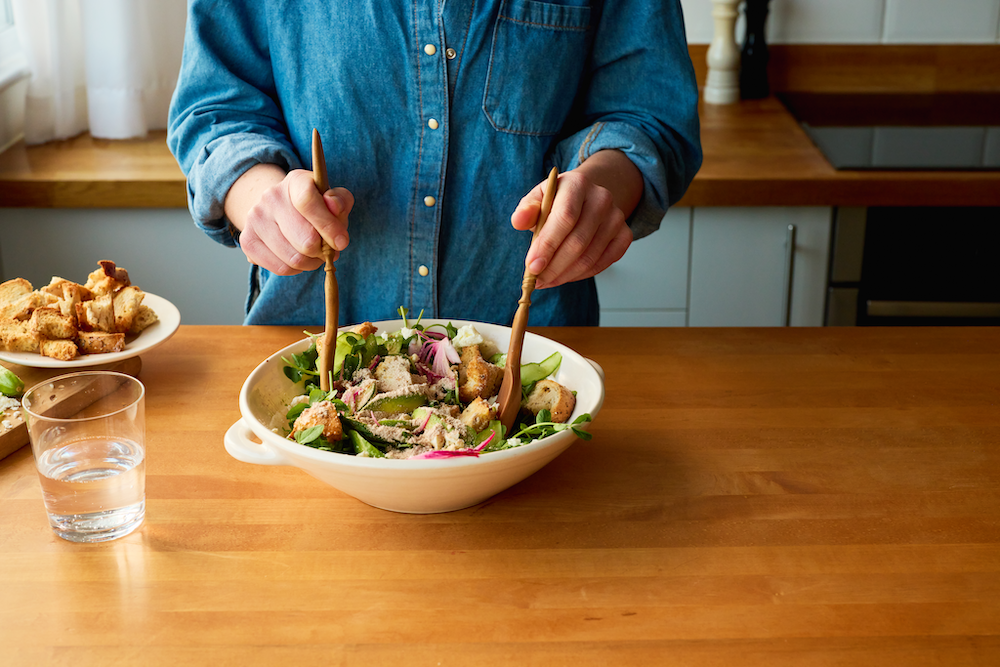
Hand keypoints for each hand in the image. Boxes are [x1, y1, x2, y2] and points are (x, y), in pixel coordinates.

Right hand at [232, 167, 353, 274]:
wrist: (279, 211)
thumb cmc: (314, 208)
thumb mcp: (332, 199)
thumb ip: (341, 201)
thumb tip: (334, 206)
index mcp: (295, 181)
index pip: (307, 201)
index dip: (328, 226)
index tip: (341, 242)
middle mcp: (271, 197)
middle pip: (305, 240)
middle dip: (323, 251)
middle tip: (326, 249)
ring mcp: (255, 218)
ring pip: (294, 259)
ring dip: (311, 262)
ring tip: (314, 253)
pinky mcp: (247, 240)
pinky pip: (280, 268)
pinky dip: (295, 269)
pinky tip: (297, 257)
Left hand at [511, 167, 633, 289]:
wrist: (586, 197)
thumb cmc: (558, 201)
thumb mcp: (539, 198)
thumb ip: (526, 210)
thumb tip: (518, 221)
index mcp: (577, 183)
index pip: (565, 217)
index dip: (548, 245)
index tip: (532, 267)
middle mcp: (602, 198)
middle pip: (578, 241)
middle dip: (553, 267)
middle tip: (536, 280)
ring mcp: (616, 217)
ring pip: (590, 257)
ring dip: (565, 275)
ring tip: (547, 280)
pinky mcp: (624, 235)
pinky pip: (603, 263)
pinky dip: (581, 275)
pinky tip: (565, 275)